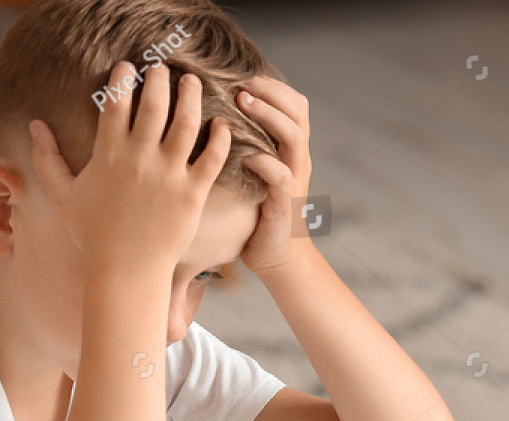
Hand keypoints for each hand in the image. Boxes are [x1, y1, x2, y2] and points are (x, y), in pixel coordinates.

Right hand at [30, 63, 231, 269]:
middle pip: (154, 104)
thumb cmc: (93, 235)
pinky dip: (220, 136)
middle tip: (162, 69)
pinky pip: (213, 157)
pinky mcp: (193, 194)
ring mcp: (169, 176)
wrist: (126, 272)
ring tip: (192, 82)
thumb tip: (34, 125)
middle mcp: (140, 160)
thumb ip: (46, 159)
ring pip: (186, 122)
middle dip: (159, 79)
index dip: (122, 78)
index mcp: (109, 156)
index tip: (128, 67)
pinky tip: (220, 123)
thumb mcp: (62, 196)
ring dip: (190, 96)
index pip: (115, 102)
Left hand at [236, 76, 315, 275]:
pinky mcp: (285, 203)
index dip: (271, 85)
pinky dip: (263, 162)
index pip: (293, 103)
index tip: (242, 76)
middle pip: (297, 110)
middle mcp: (297, 159)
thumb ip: (244, 144)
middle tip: (240, 85)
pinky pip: (281, 176)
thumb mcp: (252, 171)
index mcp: (290, 148)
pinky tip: (243, 156)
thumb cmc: (256, 212)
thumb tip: (211, 115)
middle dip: (269, 92)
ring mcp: (294, 179)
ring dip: (268, 116)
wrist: (277, 257)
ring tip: (242, 105)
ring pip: (293, 136)